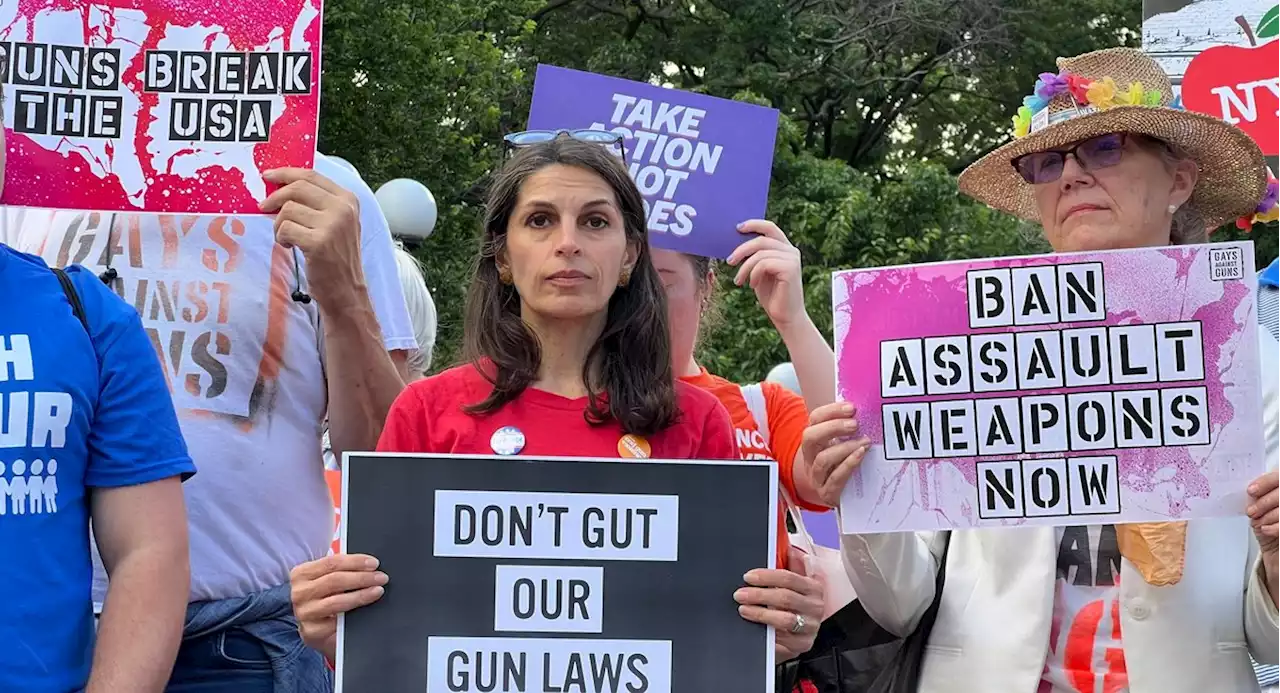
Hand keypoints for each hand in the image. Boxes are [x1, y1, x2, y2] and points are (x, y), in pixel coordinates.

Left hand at [261, 168, 363, 309]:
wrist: (346, 290)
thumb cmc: (336, 257)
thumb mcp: (337, 223)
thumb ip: (318, 203)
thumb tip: (281, 186)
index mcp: (348, 199)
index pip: (311, 175)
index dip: (285, 173)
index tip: (267, 176)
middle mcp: (343, 208)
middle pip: (297, 188)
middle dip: (275, 197)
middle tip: (263, 207)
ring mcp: (333, 224)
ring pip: (288, 209)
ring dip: (279, 225)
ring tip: (288, 238)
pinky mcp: (319, 242)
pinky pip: (285, 229)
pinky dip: (281, 238)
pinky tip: (290, 247)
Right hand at [289, 553, 387, 660]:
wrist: (318, 632)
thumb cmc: (326, 599)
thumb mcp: (328, 581)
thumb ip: (342, 570)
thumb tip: (368, 564)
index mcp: (301, 573)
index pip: (331, 562)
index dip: (355, 561)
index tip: (374, 563)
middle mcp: (299, 592)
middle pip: (335, 580)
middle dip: (362, 578)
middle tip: (381, 577)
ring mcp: (304, 613)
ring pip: (336, 601)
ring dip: (361, 595)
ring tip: (378, 591)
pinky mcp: (311, 632)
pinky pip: (337, 622)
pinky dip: (354, 614)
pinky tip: (366, 610)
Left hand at [726, 220, 806, 331]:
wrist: (785, 317)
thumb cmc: (771, 295)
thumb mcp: (759, 271)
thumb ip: (754, 256)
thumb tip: (736, 242)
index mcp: (785, 248)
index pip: (770, 228)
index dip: (754, 224)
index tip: (737, 228)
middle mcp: (791, 251)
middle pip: (761, 239)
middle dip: (742, 249)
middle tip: (729, 261)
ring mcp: (792, 259)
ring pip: (760, 252)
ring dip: (745, 267)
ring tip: (739, 280)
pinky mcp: (790, 269)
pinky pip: (764, 263)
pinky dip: (753, 274)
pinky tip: (752, 285)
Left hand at [735, 547, 823, 660]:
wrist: (801, 635)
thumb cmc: (796, 606)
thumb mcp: (797, 585)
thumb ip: (792, 567)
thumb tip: (787, 546)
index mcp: (814, 588)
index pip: (789, 578)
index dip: (766, 576)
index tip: (748, 577)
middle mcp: (815, 607)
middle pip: (785, 597)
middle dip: (759, 595)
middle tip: (740, 594)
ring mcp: (810, 627)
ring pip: (784, 619)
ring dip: (760, 614)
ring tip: (744, 610)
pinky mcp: (802, 645)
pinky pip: (782, 640)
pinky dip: (766, 633)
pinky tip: (754, 629)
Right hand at [799, 402, 871, 507]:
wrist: (842, 498)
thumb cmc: (844, 467)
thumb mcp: (843, 445)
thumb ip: (849, 430)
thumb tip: (867, 409)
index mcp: (814, 441)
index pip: (815, 419)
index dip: (831, 411)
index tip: (851, 408)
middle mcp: (810, 458)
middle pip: (810, 437)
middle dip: (832, 427)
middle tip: (854, 424)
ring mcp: (817, 477)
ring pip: (822, 459)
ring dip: (844, 447)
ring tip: (864, 442)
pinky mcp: (827, 493)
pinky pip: (835, 478)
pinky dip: (848, 464)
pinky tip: (861, 455)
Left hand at [1249, 472, 1279, 556]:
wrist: (1276, 544)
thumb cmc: (1268, 519)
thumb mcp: (1262, 504)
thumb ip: (1260, 494)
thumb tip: (1251, 491)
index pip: (1279, 477)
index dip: (1265, 483)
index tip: (1251, 491)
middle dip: (1263, 503)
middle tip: (1251, 511)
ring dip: (1267, 516)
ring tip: (1257, 522)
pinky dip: (1273, 528)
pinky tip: (1265, 529)